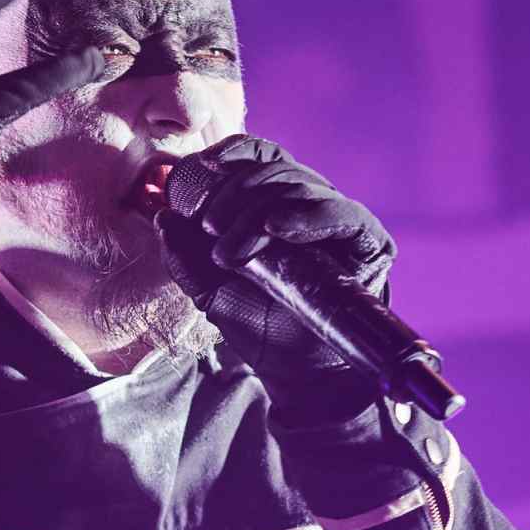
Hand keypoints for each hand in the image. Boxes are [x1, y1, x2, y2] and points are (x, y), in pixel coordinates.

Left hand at [157, 135, 395, 419]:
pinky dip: (306, 217)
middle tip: (209, 230)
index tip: (194, 176)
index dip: (226, 157)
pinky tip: (277, 230)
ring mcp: (338, 221)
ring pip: (298, 187)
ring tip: (232, 254)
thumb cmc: (260, 327)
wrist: (296, 372)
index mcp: (274, 203)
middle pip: (271, 170)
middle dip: (232, 195)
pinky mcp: (367, 242)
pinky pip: (341, 214)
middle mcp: (308, 204)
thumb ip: (184, 258)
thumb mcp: (210, 292)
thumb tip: (162, 217)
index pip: (256, 157)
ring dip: (255, 214)